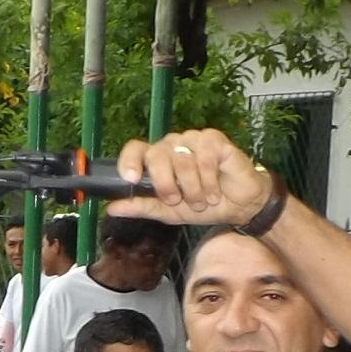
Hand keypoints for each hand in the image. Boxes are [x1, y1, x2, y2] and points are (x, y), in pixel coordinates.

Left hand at [109, 128, 272, 228]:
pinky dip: (208, 180)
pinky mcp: (214, 139)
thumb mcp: (168, 212)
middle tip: (177, 200)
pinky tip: (214, 191)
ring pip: (182, 160)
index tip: (132, 179)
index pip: (136, 150)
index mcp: (158, 159)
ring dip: (192, 189)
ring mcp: (193, 139)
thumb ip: (141, 207)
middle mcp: (173, 145)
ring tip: (202, 200)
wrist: (239, 206)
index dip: (130, 161)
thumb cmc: (203, 205)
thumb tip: (111, 208)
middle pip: (157, 155)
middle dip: (166, 185)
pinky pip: (204, 157)